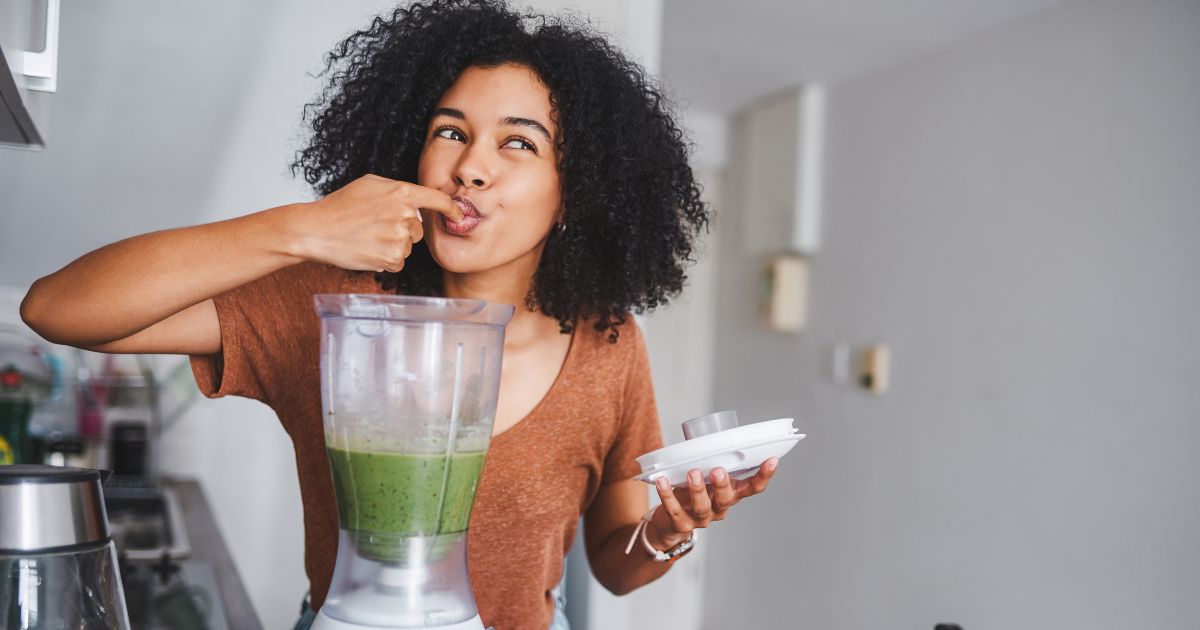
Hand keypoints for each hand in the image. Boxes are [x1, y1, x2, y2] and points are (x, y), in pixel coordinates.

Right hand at [287, 174, 462, 272]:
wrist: (317, 230)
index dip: (451, 209)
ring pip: (408, 246)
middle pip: (419, 229)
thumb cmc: (340, 205)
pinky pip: (398, 262)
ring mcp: (399, 237)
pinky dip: (385, 259)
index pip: (437, 200)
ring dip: (392, 245)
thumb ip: (397, 189)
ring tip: (368, 237)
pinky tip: (367, 250)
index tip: (458, 215)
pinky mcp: (392, 258)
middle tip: (375, 226)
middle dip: (403, 230)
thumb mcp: (370, 184)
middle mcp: (405, 215)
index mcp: (402, 193)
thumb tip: (417, 201)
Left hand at [647, 457, 779, 548]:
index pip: (753, 488)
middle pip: (726, 499)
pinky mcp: (681, 524)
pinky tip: (663, 481)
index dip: (764, 475)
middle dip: (723, 484)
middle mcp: (719, 508)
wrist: (670, 522)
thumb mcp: (706, 476)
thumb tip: (709, 432)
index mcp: (731, 494)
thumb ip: (710, 459)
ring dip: (698, 489)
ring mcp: (702, 519)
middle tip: (718, 469)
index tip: (772, 459)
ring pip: (703, 507)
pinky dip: (668, 495)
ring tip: (693, 473)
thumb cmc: (692, 492)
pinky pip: (675, 510)